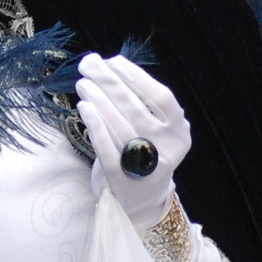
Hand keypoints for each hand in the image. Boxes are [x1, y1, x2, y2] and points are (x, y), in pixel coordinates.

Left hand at [75, 51, 190, 229]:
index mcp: (179, 132)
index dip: (137, 76)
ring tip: (83, 83)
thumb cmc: (143, 151)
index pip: (162, 97)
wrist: (140, 200)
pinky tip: (84, 106)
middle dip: (109, 82)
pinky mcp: (122, 178)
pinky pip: (105, 146)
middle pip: (135, 108)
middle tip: (89, 65)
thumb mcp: (154, 128)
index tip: (114, 61)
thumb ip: (139, 101)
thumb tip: (105, 65)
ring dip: (97, 99)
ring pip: (118, 125)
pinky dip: (93, 124)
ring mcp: (146, 166)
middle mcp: (167, 148)